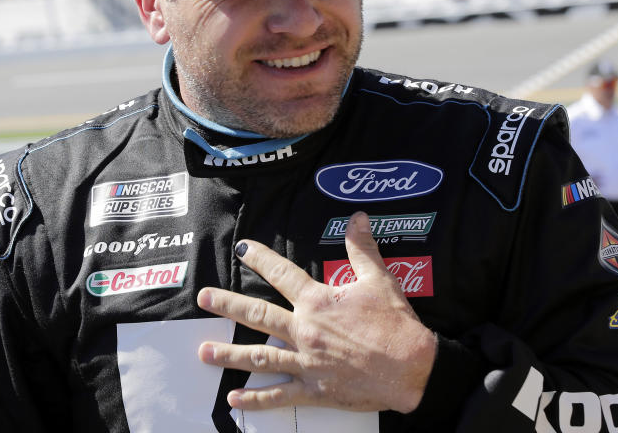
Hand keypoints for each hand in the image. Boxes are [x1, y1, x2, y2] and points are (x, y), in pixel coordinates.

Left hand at [196, 211, 435, 413]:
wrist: (413, 369)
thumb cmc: (396, 325)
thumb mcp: (380, 280)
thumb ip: (362, 248)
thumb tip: (356, 218)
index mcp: (318, 302)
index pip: (282, 274)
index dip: (260, 258)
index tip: (241, 249)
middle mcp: (305, 330)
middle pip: (258, 314)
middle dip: (228, 304)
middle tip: (204, 298)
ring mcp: (307, 362)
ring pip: (260, 356)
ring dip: (229, 354)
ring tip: (203, 351)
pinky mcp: (314, 390)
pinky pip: (280, 395)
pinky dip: (256, 398)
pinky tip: (235, 399)